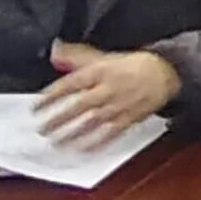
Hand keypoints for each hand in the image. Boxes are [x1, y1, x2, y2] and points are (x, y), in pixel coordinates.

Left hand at [34, 44, 180, 147]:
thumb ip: (76, 56)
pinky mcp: (128, 118)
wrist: (165, 73)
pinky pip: (111, 132)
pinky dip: (97, 142)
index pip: (71, 84)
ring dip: (73, 133)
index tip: (36, 107)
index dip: (52, 96)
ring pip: (93, 121)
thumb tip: (55, 50)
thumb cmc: (131, 65)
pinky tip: (83, 149)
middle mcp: (108, 89)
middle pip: (79, 106)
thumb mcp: (103, 56)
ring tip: (56, 142)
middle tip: (41, 129)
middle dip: (59, 119)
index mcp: (100, 71)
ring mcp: (118, 105)